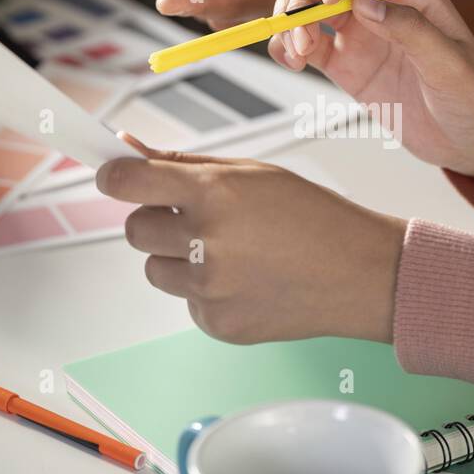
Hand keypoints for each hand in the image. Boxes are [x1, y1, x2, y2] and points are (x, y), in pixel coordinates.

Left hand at [96, 134, 405, 344]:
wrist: (360, 273)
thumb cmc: (311, 215)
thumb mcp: (253, 173)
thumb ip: (186, 164)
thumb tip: (128, 149)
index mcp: (213, 193)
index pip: (126, 183)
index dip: (112, 177)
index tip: (112, 177)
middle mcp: (205, 242)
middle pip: (134, 230)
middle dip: (155, 220)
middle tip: (198, 218)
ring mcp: (210, 289)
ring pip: (156, 269)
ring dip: (179, 258)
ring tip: (231, 252)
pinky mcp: (218, 324)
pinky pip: (186, 302)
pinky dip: (206, 292)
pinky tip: (247, 280)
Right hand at [268, 0, 473, 193]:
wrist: (473, 143)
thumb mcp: (451, 65)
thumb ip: (411, 30)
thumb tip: (364, 4)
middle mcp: (381, 6)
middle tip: (297, 29)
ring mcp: (361, 36)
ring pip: (310, 10)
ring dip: (291, 22)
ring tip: (297, 53)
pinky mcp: (348, 67)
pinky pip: (308, 46)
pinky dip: (289, 48)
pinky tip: (292, 60)